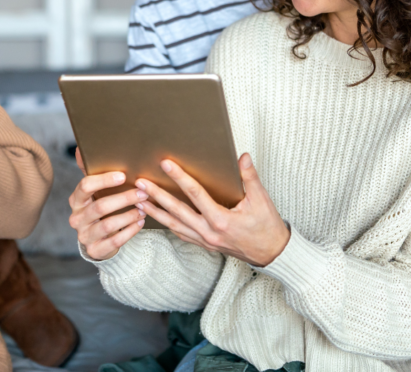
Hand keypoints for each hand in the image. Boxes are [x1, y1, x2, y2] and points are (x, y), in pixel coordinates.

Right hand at [68, 148, 147, 260]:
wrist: (96, 239)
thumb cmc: (99, 208)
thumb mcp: (93, 191)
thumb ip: (89, 171)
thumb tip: (81, 148)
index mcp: (76, 200)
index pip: (85, 186)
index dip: (104, 180)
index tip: (123, 175)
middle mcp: (77, 218)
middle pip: (100, 206)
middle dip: (124, 198)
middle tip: (143, 193)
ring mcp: (85, 236)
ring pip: (108, 225)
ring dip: (129, 216)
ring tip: (144, 209)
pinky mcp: (95, 250)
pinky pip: (115, 241)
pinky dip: (130, 231)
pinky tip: (140, 222)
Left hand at [138, 154, 288, 267]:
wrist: (273, 254)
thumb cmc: (268, 228)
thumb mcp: (261, 200)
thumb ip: (250, 177)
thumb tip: (243, 157)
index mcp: (221, 220)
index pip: (195, 194)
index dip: (179, 177)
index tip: (165, 164)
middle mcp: (209, 232)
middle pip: (176, 211)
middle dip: (156, 196)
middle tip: (139, 183)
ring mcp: (205, 240)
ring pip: (174, 225)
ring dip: (155, 212)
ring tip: (138, 200)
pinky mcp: (205, 245)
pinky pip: (181, 234)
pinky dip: (167, 224)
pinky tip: (157, 216)